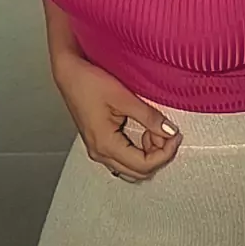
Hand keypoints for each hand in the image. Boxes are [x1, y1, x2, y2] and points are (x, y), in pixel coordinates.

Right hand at [53, 53, 181, 180]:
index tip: (175, 134)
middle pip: (138, 171)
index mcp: (106, 145)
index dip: (165, 152)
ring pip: (131, 167)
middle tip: (168, 131)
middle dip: (158, 154)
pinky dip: (138, 150)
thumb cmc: (90, 82)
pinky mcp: (98, 142)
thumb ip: (148, 117)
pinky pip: (123, 158)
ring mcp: (98, 150)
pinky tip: (143, 130)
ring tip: (154, 128)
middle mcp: (100, 153)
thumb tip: (170, 131)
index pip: (144, 165)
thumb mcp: (124, 97)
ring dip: (148, 153)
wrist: (69, 74)